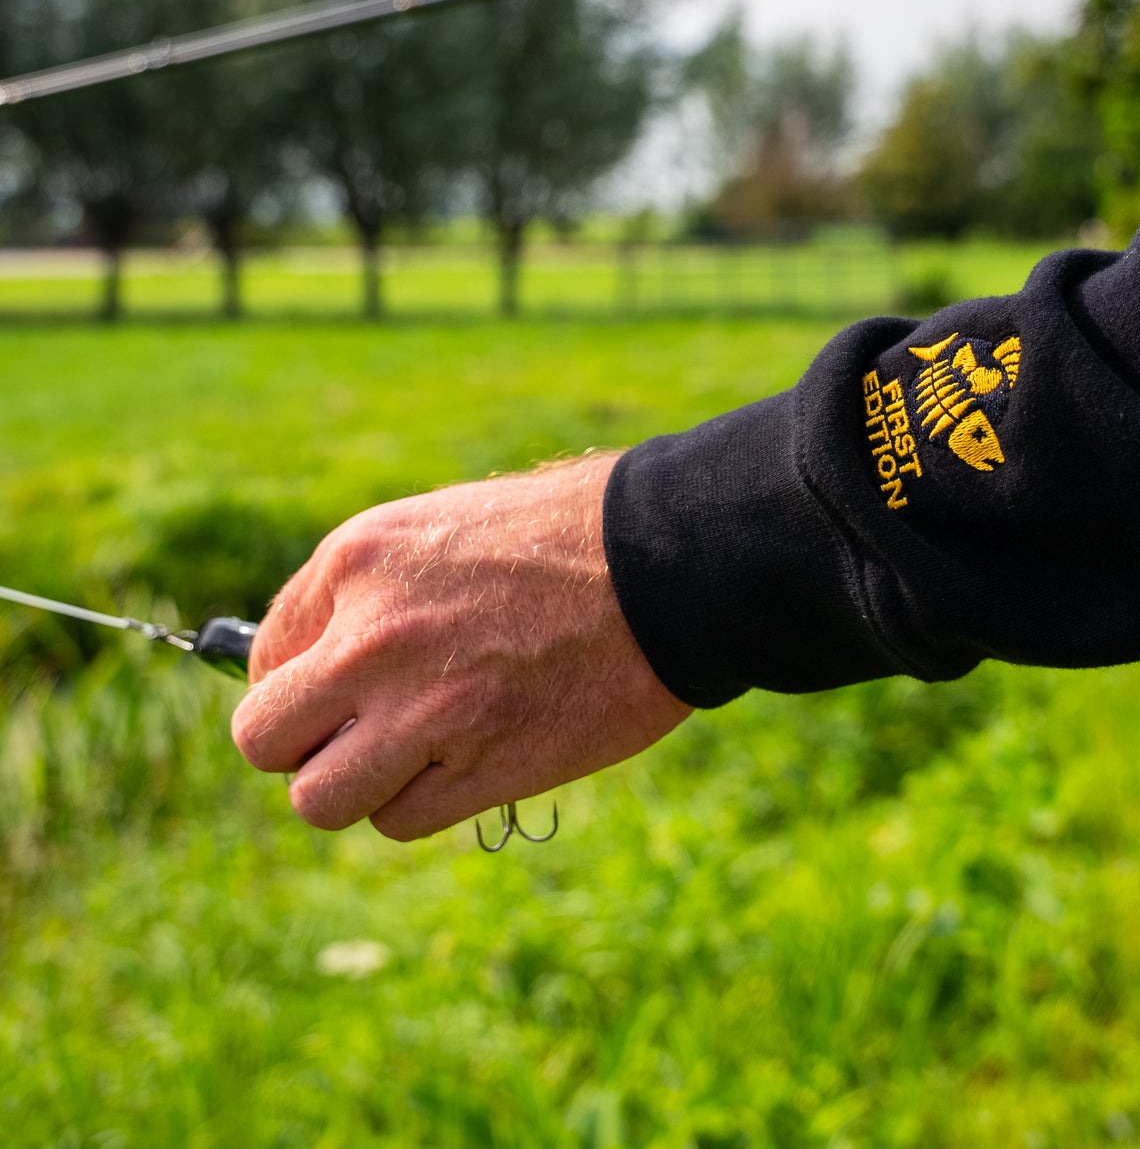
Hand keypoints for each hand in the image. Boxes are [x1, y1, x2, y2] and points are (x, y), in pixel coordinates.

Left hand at [230, 453, 690, 839]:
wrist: (669, 563)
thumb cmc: (570, 535)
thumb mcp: (446, 527)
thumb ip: (371, 591)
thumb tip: (316, 664)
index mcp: (359, 561)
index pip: (263, 657)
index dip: (301, 682)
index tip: (343, 688)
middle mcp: (371, 638)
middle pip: (262, 739)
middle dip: (303, 744)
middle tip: (359, 731)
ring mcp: (423, 710)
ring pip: (319, 799)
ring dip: (358, 786)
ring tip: (415, 752)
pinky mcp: (480, 767)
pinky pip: (400, 820)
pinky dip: (424, 802)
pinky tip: (471, 758)